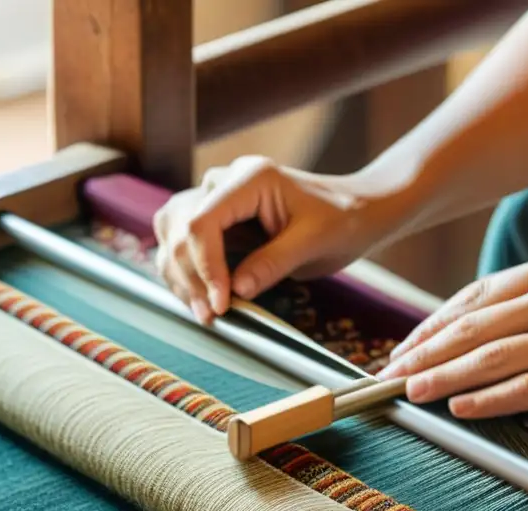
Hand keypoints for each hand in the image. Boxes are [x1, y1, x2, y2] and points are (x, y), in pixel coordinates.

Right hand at [153, 156, 397, 322]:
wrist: (353, 212)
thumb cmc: (341, 221)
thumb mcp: (314, 243)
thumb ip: (274, 263)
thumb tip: (236, 291)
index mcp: (251, 178)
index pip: (202, 219)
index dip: (205, 265)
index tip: (221, 303)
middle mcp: (226, 181)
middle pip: (179, 226)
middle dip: (189, 275)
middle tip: (211, 315)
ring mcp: (218, 197)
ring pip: (173, 233)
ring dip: (180, 275)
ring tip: (204, 312)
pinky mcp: (217, 218)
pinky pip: (183, 242)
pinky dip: (186, 273)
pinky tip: (200, 300)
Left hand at [379, 253, 527, 417]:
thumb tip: (486, 318)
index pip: (475, 297)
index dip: (434, 322)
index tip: (408, 343)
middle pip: (471, 327)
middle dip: (424, 351)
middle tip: (390, 371)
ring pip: (488, 358)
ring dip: (442, 376)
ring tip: (409, 390)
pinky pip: (524, 389)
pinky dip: (485, 400)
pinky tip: (458, 409)